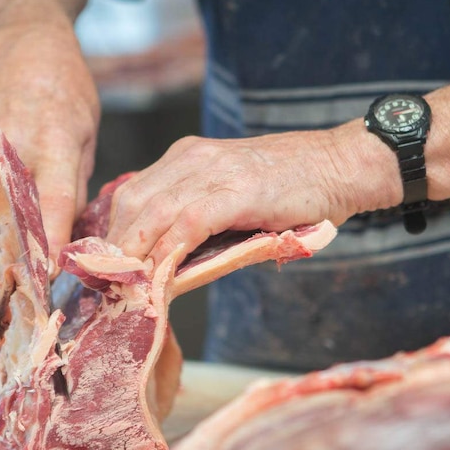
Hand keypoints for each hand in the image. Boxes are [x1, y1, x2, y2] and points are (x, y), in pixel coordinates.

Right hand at [0, 23, 99, 267]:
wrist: (24, 50)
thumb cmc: (66, 95)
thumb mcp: (86, 139)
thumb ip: (74, 189)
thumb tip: (68, 240)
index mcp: (51, 141)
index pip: (51, 204)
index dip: (51, 244)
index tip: (50, 279)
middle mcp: (7, 145)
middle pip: (9, 214)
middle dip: (19, 258)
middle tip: (28, 297)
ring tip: (3, 285)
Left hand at [105, 119, 402, 263]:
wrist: (342, 165)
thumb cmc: (295, 189)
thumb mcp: (236, 199)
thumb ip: (203, 223)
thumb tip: (171, 266)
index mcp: (187, 158)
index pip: (133, 195)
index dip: (115, 235)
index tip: (106, 270)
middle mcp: (192, 158)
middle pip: (132, 204)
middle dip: (117, 249)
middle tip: (110, 287)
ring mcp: (214, 171)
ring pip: (153, 213)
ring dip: (136, 256)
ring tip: (127, 290)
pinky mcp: (236, 190)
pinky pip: (188, 224)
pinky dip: (169, 253)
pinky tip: (160, 278)